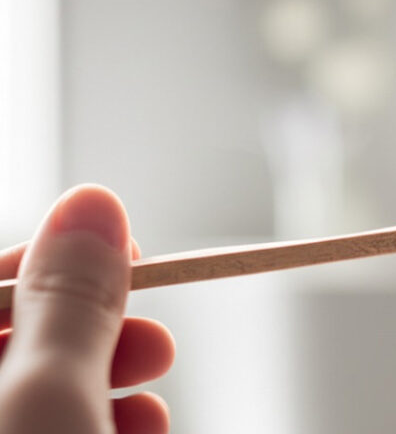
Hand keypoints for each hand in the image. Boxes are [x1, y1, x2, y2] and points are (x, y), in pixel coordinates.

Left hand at [0, 185, 174, 433]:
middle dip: (99, 317)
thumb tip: (91, 205)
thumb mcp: (50, 398)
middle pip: (21, 330)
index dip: (54, 256)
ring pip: (50, 381)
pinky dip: (113, 414)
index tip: (127, 250)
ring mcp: (6, 431)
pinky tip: (148, 422)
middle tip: (150, 322)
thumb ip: (69, 301)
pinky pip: (65, 423)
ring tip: (160, 368)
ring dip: (117, 366)